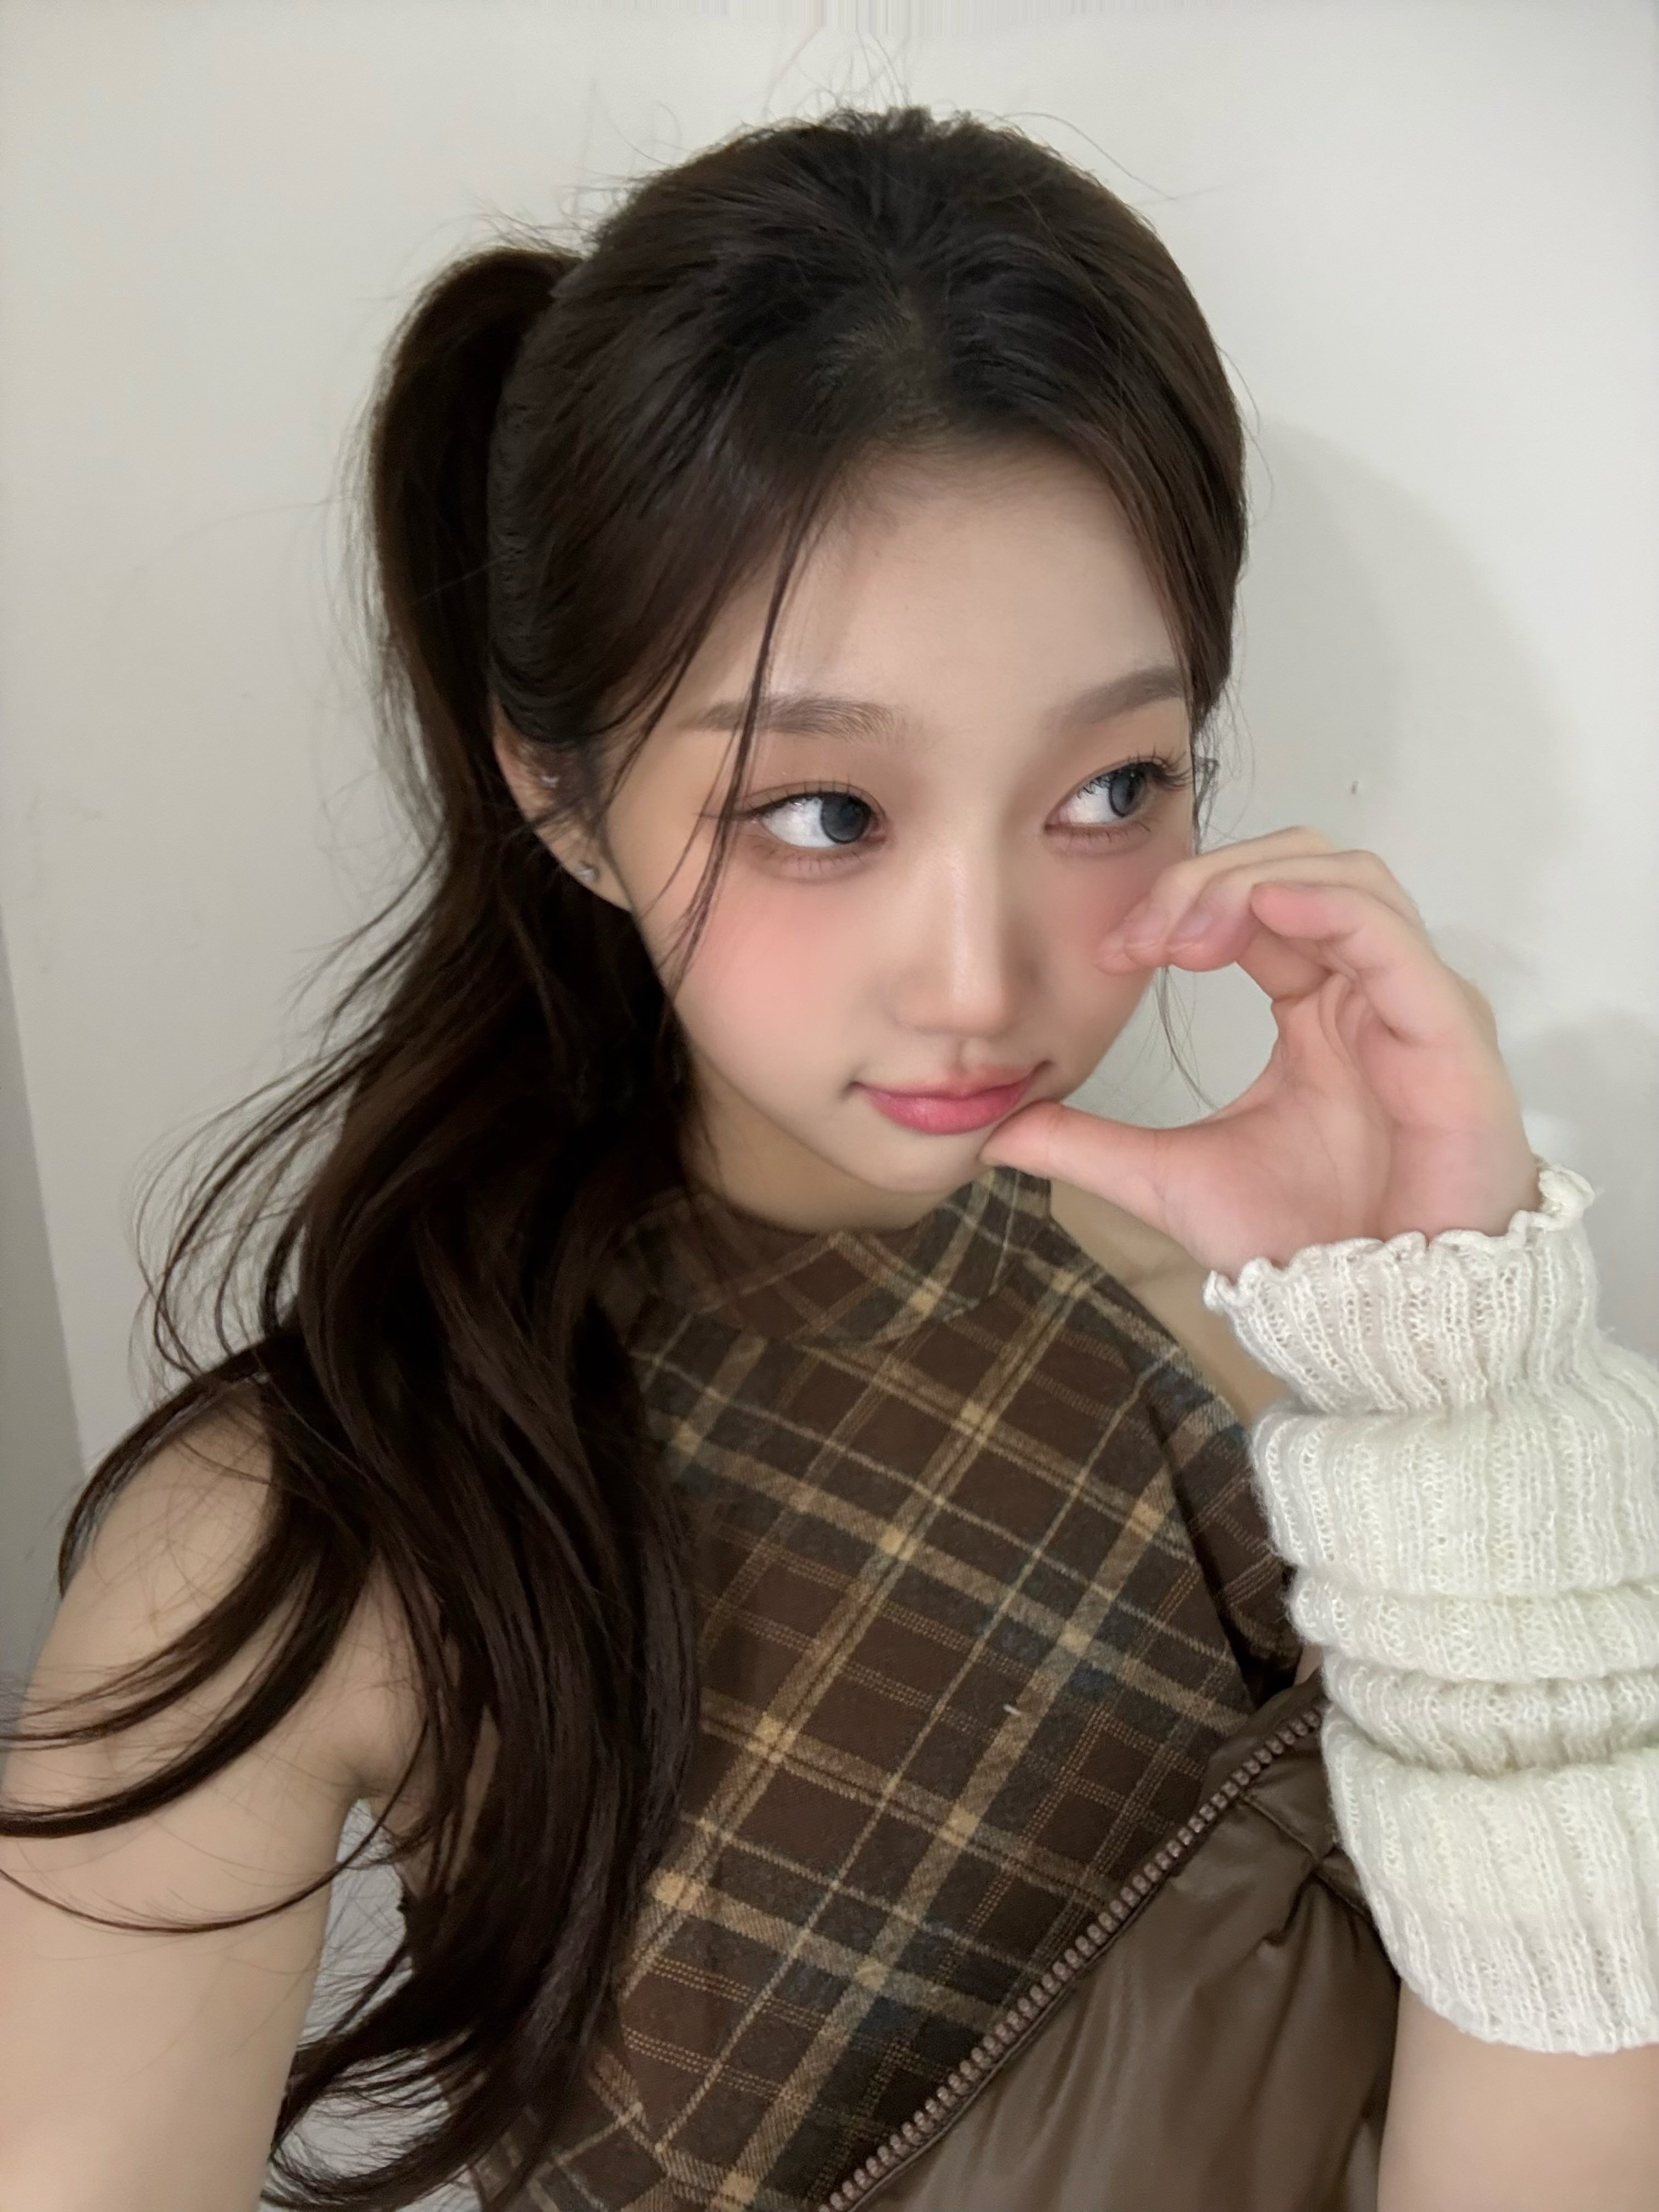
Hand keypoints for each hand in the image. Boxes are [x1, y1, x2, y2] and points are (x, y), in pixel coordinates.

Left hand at [977, 828, 1541, 1278]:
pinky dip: (1326, 903)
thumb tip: (994, 1134)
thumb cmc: (1302, 1244)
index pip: (1256, 904)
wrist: (1370, 1319)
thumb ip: (1088, 1145)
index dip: (1182, 903)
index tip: (1115, 951)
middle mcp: (1369, 990)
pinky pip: (1390, 933)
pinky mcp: (1448, 1030)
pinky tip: (1264, 908)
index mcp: (1315, 1007)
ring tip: (1187, 937)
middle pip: (1300, 865)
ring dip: (1255, 883)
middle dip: (1211, 879)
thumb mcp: (1168, 1179)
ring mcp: (1414, 1003)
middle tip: (1145, 936)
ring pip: (1347, 879)